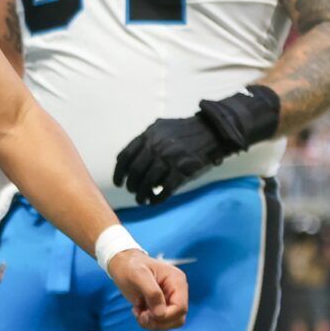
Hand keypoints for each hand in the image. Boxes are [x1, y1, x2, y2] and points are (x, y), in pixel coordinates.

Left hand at [106, 250, 187, 330]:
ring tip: (138, 313)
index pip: (180, 307)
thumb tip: (160, 314)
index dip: (165, 316)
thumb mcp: (138, 274)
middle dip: (158, 322)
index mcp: (176, 281)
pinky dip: (149, 322)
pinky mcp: (162, 307)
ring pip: (170, 323)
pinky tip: (137, 311)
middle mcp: (177, 292)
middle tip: (140, 316)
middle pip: (177, 318)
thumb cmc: (130, 265)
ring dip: (153, 323)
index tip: (146, 314)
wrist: (122, 265)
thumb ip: (152, 293)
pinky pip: (161, 322)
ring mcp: (170, 300)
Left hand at [112, 114, 228, 204]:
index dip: (119, 172)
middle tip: (132, 192)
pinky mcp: (184, 170)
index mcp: (148, 135)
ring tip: (141, 200)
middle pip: (135, 171)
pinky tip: (154, 202)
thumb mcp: (160, 129)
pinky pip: (166, 189)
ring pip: (148, 181)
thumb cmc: (184, 132)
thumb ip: (144, 141)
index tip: (118, 183)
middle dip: (131, 185)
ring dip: (142, 194)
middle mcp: (156, 146)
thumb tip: (126, 160)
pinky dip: (157, 198)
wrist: (211, 131)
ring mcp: (170, 158)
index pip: (125, 156)